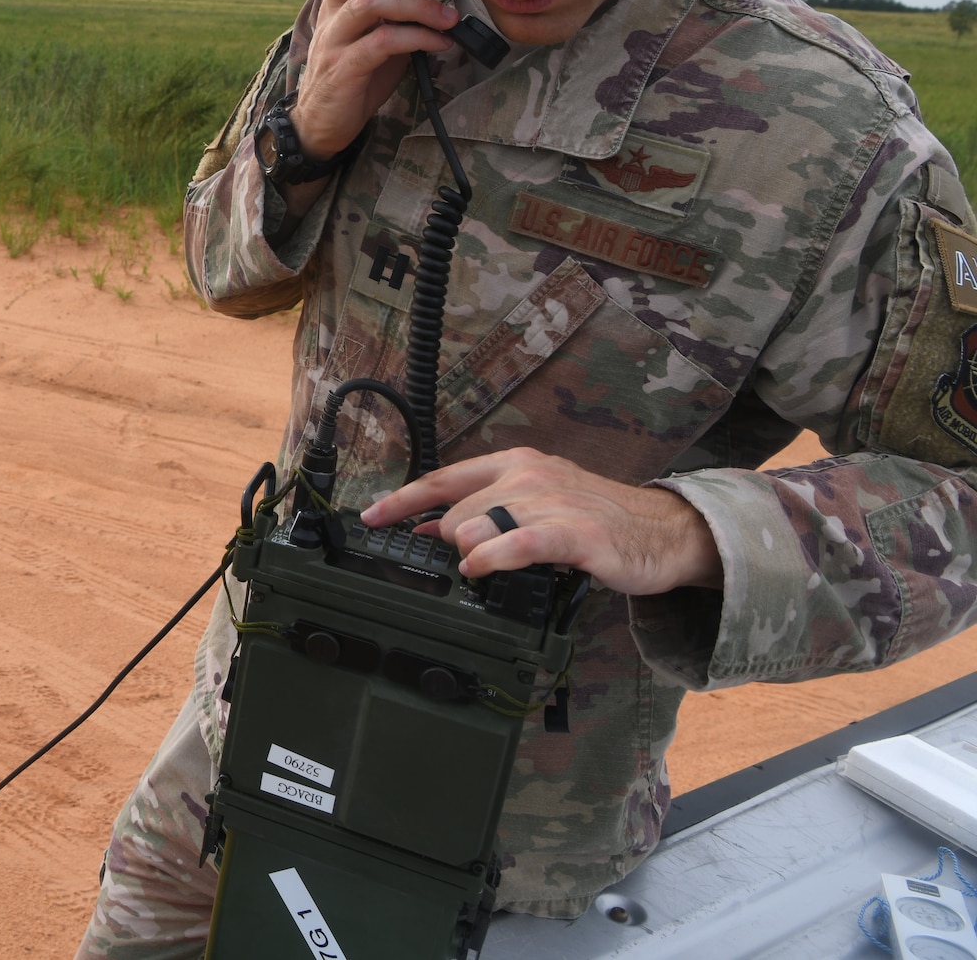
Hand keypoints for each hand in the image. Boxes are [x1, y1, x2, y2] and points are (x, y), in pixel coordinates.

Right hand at [289, 0, 460, 157]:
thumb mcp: (379, 32)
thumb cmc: (357, 73)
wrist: (322, 123)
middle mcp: (334, 10)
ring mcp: (335, 39)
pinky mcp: (344, 69)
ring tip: (447, 17)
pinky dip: (418, 40)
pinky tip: (441, 45)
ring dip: (415, 5)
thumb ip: (399, 6)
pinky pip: (382, 45)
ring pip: (370, 4)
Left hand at [357, 447, 724, 595]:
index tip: (370, 518)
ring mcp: (552, 502)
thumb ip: (484, 513)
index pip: (443, 479)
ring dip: (466, 550)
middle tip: (465, 561)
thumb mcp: (534, 507)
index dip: (402, 500)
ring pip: (479, 524)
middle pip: (457, 511)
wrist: (664, 532)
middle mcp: (529, 476)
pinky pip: (518, 543)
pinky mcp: (575, 533)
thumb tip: (428, 531)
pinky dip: (491, 557)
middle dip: (447, 540)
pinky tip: (479, 569)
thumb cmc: (597, 521)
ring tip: (477, 566)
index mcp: (516, 465)